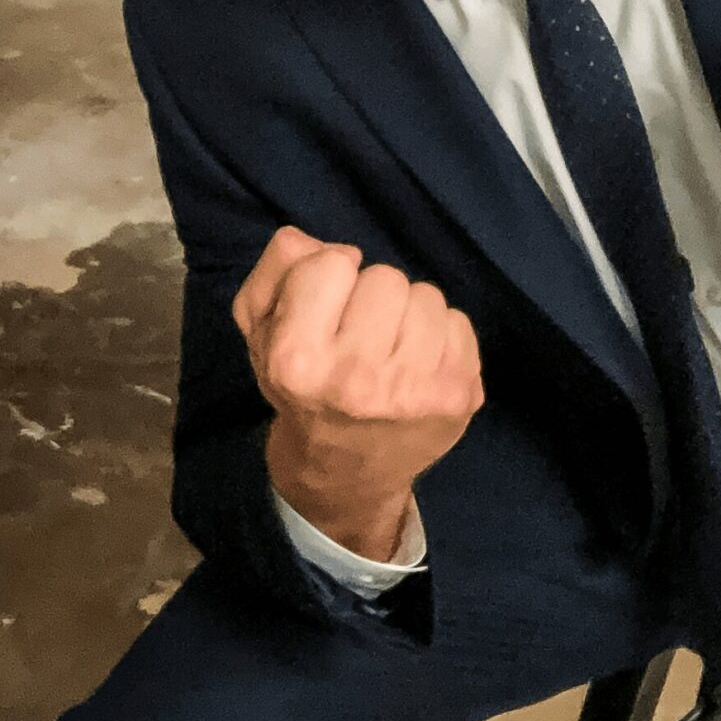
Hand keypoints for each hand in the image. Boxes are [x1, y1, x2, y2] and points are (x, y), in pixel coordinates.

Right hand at [233, 227, 481, 562]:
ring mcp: (416, 392)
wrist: (344, 474)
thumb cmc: (300, 391)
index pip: (331, 262)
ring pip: (427, 296)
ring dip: (408, 314)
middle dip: (370, 296)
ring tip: (391, 348)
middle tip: (359, 334)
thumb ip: (277, 272)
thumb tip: (326, 245)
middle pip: (385, 277)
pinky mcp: (459, 398)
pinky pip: (460, 323)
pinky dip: (440, 336)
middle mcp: (358, 379)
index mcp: (299, 360)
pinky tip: (419, 365)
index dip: (326, 278)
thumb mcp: (260, 332)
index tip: (324, 311)